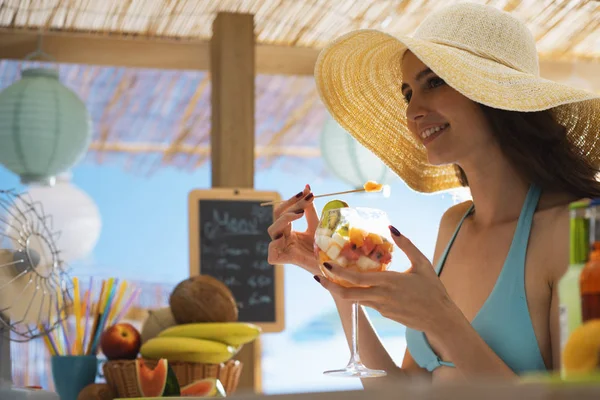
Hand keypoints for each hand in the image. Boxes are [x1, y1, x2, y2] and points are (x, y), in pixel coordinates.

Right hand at [267, 185, 319, 273]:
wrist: (332, 267)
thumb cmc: (323, 248)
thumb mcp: (317, 224)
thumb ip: (310, 208)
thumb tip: (307, 187)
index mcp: (289, 230)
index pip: (283, 210)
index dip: (293, 200)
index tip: (308, 192)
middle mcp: (283, 238)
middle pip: (277, 216)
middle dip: (290, 204)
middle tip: (306, 200)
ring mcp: (283, 249)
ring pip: (272, 230)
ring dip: (285, 218)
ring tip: (300, 214)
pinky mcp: (284, 260)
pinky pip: (271, 253)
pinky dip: (275, 244)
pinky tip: (287, 237)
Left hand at [315, 226, 456, 334]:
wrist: (440, 319)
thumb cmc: (433, 289)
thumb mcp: (422, 263)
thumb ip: (406, 245)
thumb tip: (392, 227)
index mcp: (388, 282)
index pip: (356, 279)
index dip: (337, 273)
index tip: (324, 264)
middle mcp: (381, 297)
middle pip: (347, 294)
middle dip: (329, 286)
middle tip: (317, 276)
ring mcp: (381, 308)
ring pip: (355, 299)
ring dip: (342, 289)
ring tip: (332, 277)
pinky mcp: (384, 314)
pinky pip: (367, 302)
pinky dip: (359, 293)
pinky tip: (358, 285)